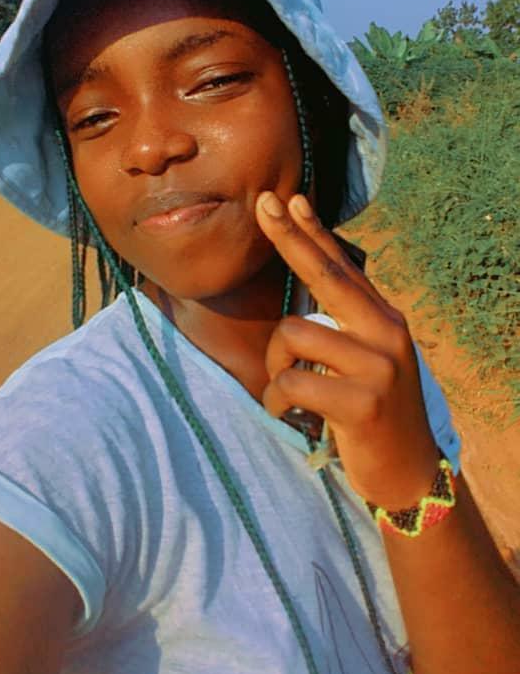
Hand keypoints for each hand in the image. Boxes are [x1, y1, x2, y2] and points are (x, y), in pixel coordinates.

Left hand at [255, 191, 439, 509]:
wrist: (411, 473)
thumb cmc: (376, 415)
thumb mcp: (368, 363)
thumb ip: (345, 328)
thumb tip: (308, 294)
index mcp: (383, 321)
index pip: (343, 268)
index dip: (314, 233)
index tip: (291, 200)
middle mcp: (386, 333)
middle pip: (325, 276)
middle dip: (290, 238)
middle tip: (263, 205)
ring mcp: (377, 366)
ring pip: (294, 335)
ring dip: (275, 367)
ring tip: (288, 394)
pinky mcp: (362, 401)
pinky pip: (292, 382)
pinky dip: (277, 400)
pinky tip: (290, 415)